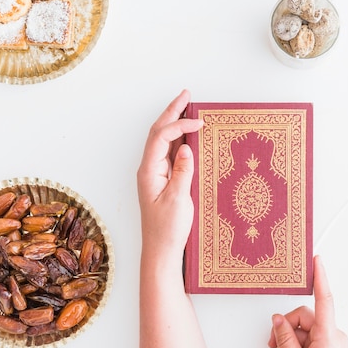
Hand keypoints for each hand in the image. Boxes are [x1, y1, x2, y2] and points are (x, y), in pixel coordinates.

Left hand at [136, 89, 202, 266]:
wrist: (160, 251)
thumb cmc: (167, 230)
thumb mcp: (178, 200)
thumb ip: (182, 172)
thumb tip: (185, 147)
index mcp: (149, 171)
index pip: (162, 137)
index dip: (180, 124)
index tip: (199, 123)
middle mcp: (149, 169)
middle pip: (159, 132)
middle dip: (172, 112)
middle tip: (187, 95)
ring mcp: (155, 174)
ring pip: (164, 141)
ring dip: (175, 123)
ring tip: (188, 107)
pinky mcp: (163, 181)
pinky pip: (170, 153)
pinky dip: (179, 140)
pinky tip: (189, 136)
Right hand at [268, 256, 347, 347]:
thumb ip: (285, 340)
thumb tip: (277, 320)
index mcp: (328, 336)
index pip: (324, 299)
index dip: (320, 278)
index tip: (317, 260)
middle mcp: (331, 337)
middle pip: (301, 322)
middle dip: (282, 339)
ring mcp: (329, 346)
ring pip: (299, 338)